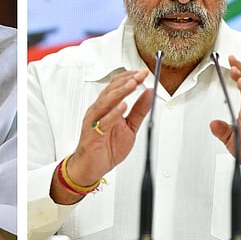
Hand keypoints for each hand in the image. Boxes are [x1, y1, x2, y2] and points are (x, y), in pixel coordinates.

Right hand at [65, 69, 152, 186]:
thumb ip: (139, 110)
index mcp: (106, 107)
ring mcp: (94, 121)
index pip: (116, 86)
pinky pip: (103, 121)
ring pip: (106, 102)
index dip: (129, 77)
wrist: (91, 166)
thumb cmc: (106, 147)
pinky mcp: (93, 133)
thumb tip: (149, 93)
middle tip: (140, 74)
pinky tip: (122, 106)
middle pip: (110, 90)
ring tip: (132, 84)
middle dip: (126, 81)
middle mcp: (98, 111)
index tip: (143, 72)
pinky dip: (113, 113)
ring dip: (120, 92)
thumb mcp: (130, 127)